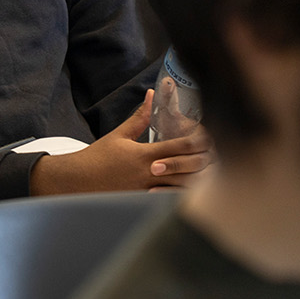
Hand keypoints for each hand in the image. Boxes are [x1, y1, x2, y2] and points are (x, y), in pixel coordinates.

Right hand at [29, 91, 212, 194]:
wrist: (77, 182)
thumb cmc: (98, 157)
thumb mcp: (119, 135)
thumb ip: (139, 117)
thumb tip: (151, 95)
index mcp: (144, 155)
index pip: (178, 147)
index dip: (198, 142)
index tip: (212, 138)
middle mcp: (148, 174)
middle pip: (186, 169)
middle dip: (204, 163)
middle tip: (222, 157)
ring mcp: (147, 191)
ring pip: (180, 189)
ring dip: (198, 182)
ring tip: (215, 177)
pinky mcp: (143, 203)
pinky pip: (169, 202)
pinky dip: (183, 198)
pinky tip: (196, 196)